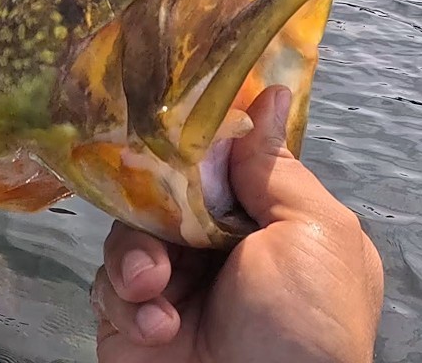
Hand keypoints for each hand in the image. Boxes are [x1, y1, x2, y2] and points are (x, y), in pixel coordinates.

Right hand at [90, 86, 384, 362]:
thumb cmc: (307, 323)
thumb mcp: (314, 232)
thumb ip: (275, 168)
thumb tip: (271, 95)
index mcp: (268, 225)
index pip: (221, 166)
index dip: (196, 146)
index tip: (171, 120)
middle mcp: (220, 252)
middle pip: (163, 194)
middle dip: (156, 205)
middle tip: (167, 224)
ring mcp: (173, 288)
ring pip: (127, 236)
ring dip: (136, 259)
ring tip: (155, 289)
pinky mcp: (131, 322)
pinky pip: (107, 286)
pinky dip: (128, 302)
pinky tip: (158, 326)